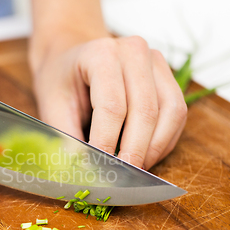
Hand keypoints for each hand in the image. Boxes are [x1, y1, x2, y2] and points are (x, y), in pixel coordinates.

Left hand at [30, 36, 186, 169]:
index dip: (107, 143)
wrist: (71, 57)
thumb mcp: (52, 107)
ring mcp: (155, 62)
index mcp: (101, 53)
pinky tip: (146, 157)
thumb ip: (67, 139)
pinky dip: (164, 141)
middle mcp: (134, 51)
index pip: (111, 106)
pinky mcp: (167, 77)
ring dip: (154, 149)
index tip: (101, 170)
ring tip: (133, 170)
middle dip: (134, 152)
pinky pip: (177, 113)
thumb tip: (84, 172)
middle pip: (145, 111)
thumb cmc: (61, 80)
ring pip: (170, 112)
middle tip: (121, 178)